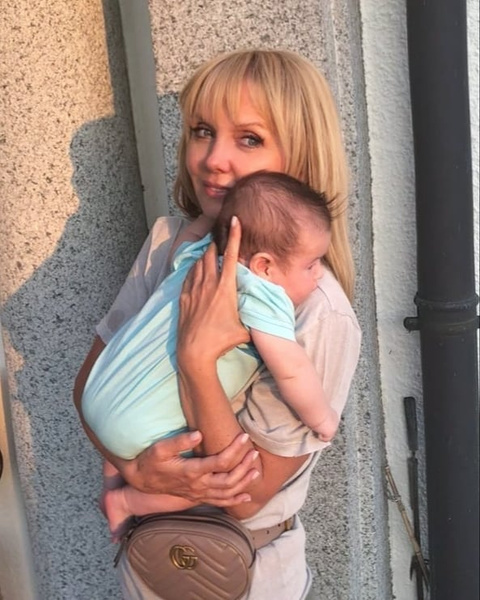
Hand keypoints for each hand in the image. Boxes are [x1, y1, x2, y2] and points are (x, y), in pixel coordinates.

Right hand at [112, 431, 258, 504]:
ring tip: (256, 472)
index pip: (220, 462)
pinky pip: (219, 503)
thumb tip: (199, 434)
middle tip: (254, 453)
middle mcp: (198, 485)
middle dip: (244, 467)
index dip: (235, 450)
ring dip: (243, 483)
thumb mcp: (160, 448)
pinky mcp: (197, 497)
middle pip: (228, 480)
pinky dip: (234, 501)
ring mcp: (198, 494)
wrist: (141, 480)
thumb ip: (179, 441)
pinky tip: (246, 497)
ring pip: (226, 493)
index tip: (244, 437)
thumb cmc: (151, 460)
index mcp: (191, 471)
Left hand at [177, 216, 249, 365]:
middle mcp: (208, 284)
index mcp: (225, 287)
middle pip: (211, 254)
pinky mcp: (183, 297)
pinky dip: (194, 268)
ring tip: (210, 251)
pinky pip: (188, 275)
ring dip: (205, 255)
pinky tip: (196, 268)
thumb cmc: (222, 341)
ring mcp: (194, 289)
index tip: (234, 220)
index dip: (234, 235)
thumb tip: (265, 314)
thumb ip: (253, 317)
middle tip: (220, 237)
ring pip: (198, 263)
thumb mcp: (245, 329)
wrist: (195, 351)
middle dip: (216, 243)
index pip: (230, 255)